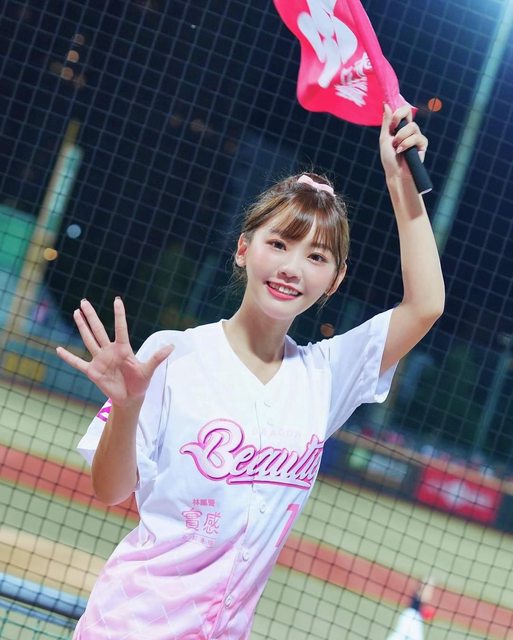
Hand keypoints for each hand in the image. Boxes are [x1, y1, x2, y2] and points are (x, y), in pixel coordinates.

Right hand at [56, 298, 173, 405]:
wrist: (131, 398)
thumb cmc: (140, 383)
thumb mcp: (148, 370)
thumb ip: (157, 358)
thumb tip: (172, 346)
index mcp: (123, 349)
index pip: (120, 328)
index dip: (119, 314)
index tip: (117, 300)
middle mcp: (110, 351)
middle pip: (98, 329)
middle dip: (91, 316)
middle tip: (84, 301)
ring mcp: (100, 360)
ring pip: (89, 340)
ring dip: (82, 327)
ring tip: (76, 312)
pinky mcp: (93, 371)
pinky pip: (78, 363)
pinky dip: (68, 357)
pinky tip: (58, 349)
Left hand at [380, 104, 427, 179]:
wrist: (396, 173)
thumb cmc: (389, 158)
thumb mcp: (385, 138)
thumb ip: (387, 122)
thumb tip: (386, 104)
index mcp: (399, 127)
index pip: (402, 110)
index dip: (397, 112)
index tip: (391, 123)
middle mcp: (408, 130)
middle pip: (408, 112)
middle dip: (398, 119)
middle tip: (393, 131)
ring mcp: (416, 136)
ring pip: (412, 126)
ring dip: (401, 137)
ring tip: (397, 148)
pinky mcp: (422, 145)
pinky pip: (417, 137)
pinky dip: (407, 144)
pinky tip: (402, 151)